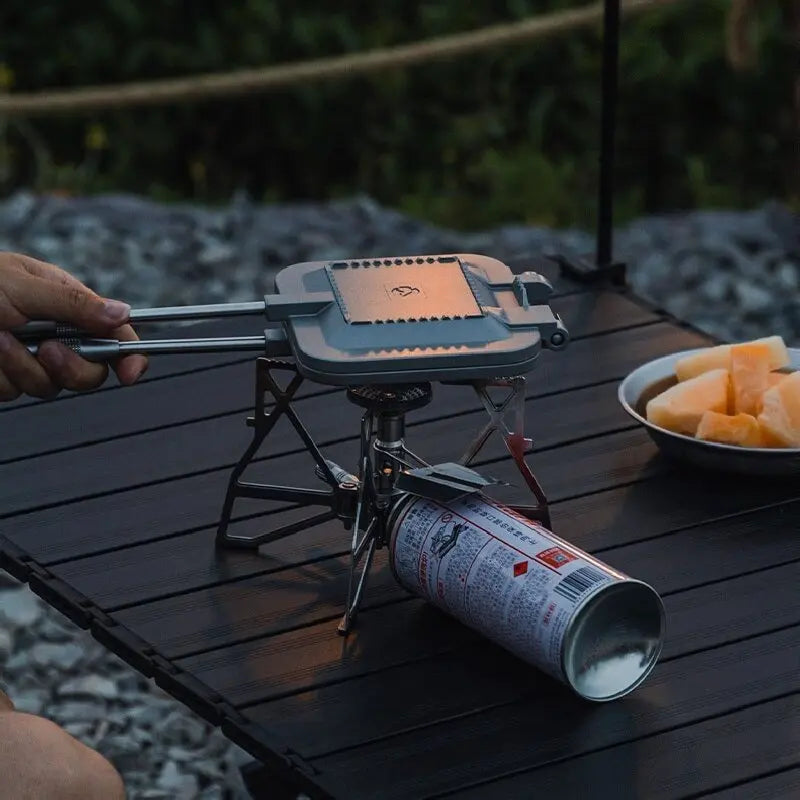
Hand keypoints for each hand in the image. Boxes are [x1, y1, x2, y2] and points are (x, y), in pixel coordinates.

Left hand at [0, 252, 147, 399]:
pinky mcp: (6, 379)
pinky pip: (14, 393)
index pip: (115, 336)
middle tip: (48, 349)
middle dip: (70, 367)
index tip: (131, 373)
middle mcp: (56, 336)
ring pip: (50, 387)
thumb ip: (75, 304)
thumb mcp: (25, 286)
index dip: (130, 355)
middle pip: (90, 373)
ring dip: (21, 366)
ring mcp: (30, 360)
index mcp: (70, 307)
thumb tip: (124, 313)